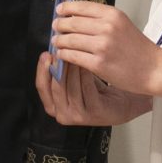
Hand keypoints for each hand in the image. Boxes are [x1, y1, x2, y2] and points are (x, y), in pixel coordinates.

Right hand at [35, 52, 150, 126]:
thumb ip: (60, 69)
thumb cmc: (94, 90)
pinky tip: (89, 60)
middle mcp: (63, 114)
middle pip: (55, 86)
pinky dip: (86, 73)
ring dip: (72, 67)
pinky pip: (87, 87)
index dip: (42, 69)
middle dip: (58, 66)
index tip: (47, 53)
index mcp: (53, 106)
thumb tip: (52, 46)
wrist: (120, 103)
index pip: (42, 86)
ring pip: (71, 86)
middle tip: (61, 48)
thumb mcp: (72, 80)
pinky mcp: (94, 112)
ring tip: (76, 50)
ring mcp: (78, 116)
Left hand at [51, 0, 158, 93]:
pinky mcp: (99, 64)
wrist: (153, 69)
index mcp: (112, 14)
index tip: (59, 10)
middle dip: (59, 24)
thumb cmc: (139, 48)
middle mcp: (106, 27)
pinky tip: (62, 54)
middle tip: (55, 27)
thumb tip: (76, 15)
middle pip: (72, 22)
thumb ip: (102, 18)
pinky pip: (73, 56)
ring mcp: (102, 46)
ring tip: (56, 41)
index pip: (81, 6)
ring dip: (59, 40)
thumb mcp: (122, 24)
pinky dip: (64, 54)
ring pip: (69, 39)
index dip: (66, 8)